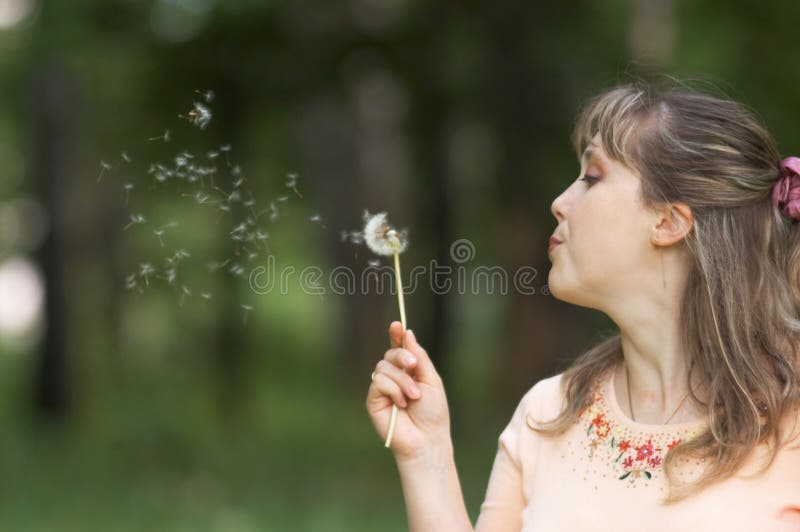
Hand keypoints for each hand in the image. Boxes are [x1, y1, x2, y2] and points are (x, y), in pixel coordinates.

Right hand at [366, 322, 451, 461]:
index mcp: (409, 371)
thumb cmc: (433, 412)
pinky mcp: (373, 400)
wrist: (427, 438)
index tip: (397, 325)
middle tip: (413, 367)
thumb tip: (408, 334)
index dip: (396, 335)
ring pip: (383, 367)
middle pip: (389, 354)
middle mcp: (394, 377)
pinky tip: (401, 404)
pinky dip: (393, 390)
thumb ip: (419, 357)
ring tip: (413, 397)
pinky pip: (378, 382)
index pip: (399, 348)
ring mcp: (383, 388)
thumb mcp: (431, 380)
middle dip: (402, 357)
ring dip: (402, 381)